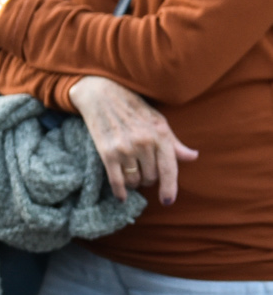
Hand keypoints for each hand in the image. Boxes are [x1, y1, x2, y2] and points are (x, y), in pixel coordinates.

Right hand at [70, 74, 197, 205]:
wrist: (101, 93)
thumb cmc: (132, 107)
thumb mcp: (158, 121)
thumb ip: (174, 143)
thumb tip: (193, 157)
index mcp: (159, 135)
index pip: (169, 170)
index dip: (169, 188)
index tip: (167, 201)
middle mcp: (143, 144)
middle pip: (151, 177)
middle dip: (149, 178)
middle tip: (143, 170)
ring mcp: (125, 149)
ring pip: (135, 180)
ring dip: (134, 182)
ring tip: (132, 174)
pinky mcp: (107, 152)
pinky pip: (116, 180)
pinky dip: (120, 191)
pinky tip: (122, 197)